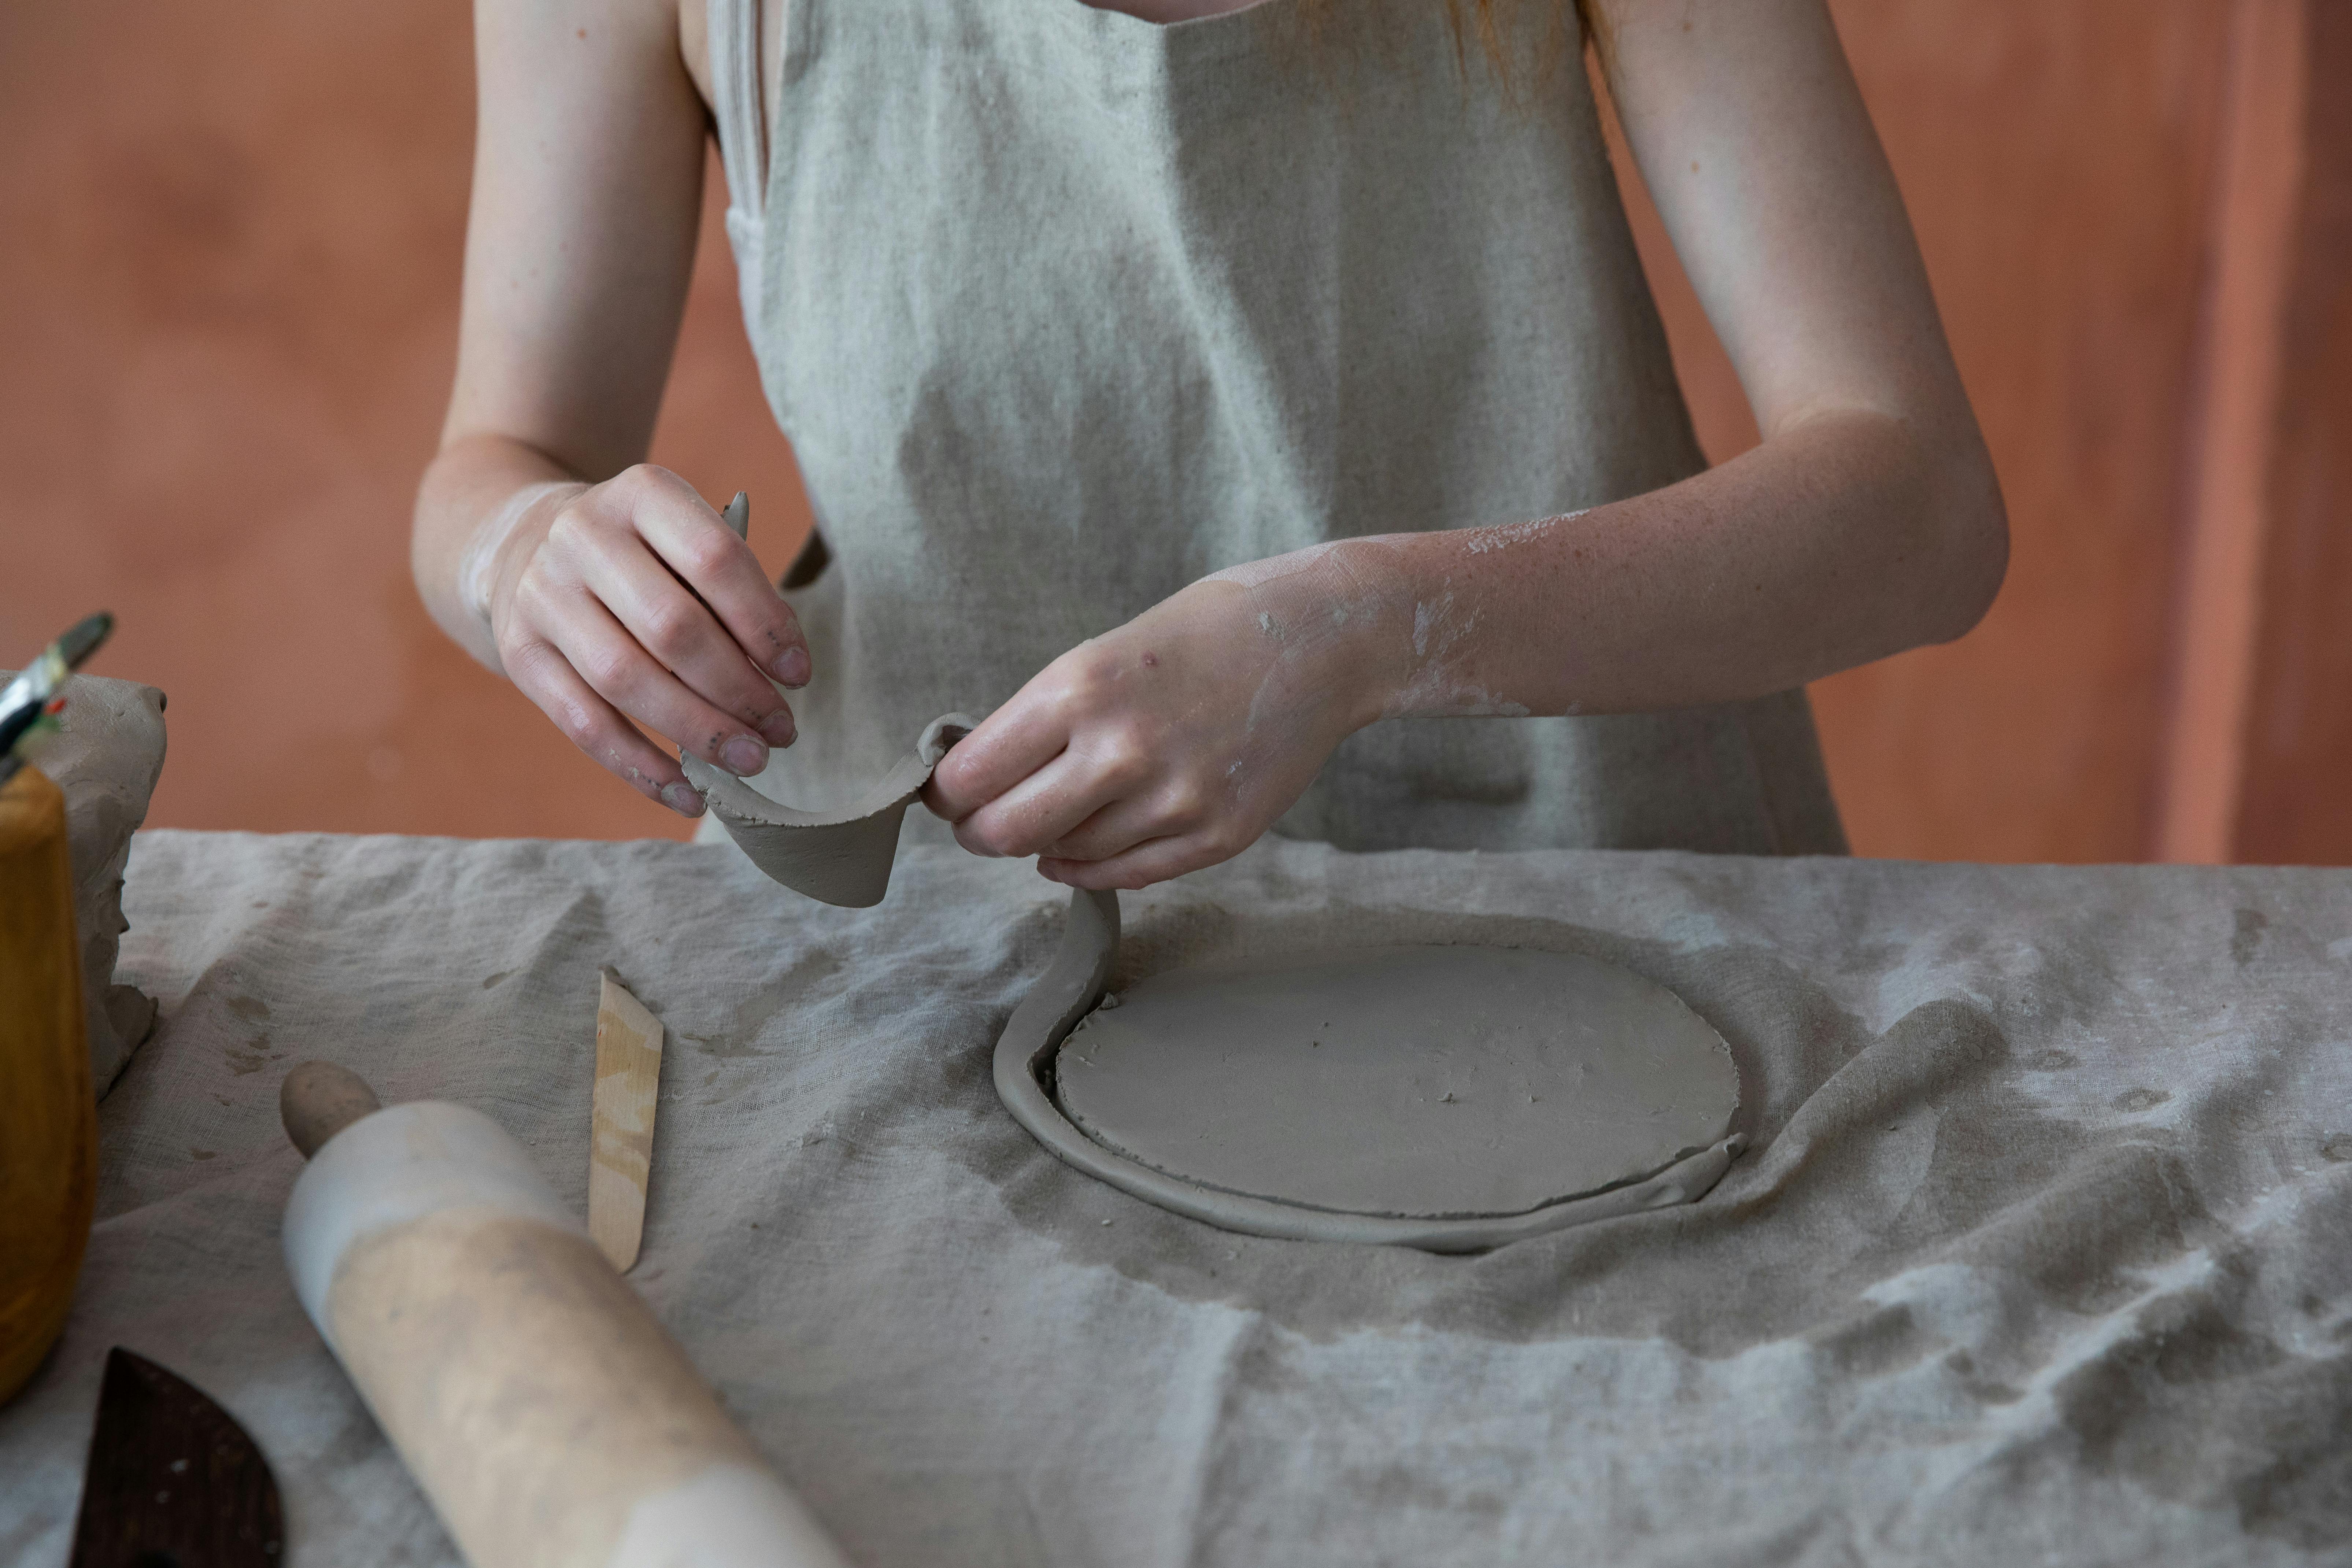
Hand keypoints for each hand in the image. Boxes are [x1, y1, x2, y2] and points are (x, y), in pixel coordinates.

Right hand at [480, 465, 810, 815]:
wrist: (522, 543)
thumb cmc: (639, 554)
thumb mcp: (682, 540)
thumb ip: (731, 592)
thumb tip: (782, 674)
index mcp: (641, 494)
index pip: (715, 559)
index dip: (765, 624)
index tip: (800, 674)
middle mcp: (582, 536)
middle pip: (673, 628)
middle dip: (739, 690)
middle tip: (782, 731)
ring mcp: (542, 594)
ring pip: (627, 681)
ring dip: (698, 732)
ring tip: (749, 760)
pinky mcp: (518, 653)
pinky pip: (585, 725)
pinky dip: (643, 768)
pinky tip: (689, 794)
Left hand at [924, 545, 1397, 888]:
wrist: (1322, 641)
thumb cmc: (1206, 633)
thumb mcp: (1104, 653)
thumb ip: (1044, 719)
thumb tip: (983, 781)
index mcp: (1080, 689)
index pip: (971, 776)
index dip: (947, 794)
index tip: (947, 793)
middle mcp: (1121, 751)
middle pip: (1005, 831)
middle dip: (979, 832)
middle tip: (980, 823)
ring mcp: (1173, 801)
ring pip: (1064, 855)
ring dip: (1044, 843)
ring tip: (1054, 814)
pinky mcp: (1217, 835)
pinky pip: (1125, 876)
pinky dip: (1088, 868)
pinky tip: (1078, 850)